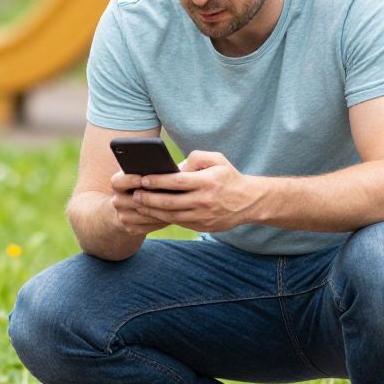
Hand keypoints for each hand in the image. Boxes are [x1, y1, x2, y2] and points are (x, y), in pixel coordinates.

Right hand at [108, 168, 172, 237]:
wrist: (128, 209)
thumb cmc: (143, 186)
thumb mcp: (142, 176)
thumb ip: (151, 170)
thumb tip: (173, 166)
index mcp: (118, 184)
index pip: (118, 181)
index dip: (131, 180)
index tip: (144, 178)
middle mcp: (117, 201)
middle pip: (135, 200)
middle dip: (153, 197)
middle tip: (172, 193)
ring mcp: (123, 217)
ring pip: (144, 214)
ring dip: (161, 210)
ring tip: (178, 204)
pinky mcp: (131, 230)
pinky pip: (149, 226)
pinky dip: (162, 221)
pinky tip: (174, 215)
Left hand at [131, 150, 258, 233]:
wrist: (249, 201)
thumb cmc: (228, 176)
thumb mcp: (217, 159)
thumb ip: (196, 157)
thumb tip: (177, 166)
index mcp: (207, 182)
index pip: (177, 182)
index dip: (157, 181)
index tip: (142, 179)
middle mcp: (205, 200)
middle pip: (170, 202)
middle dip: (149, 198)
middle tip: (135, 195)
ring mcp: (204, 216)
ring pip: (172, 216)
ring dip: (153, 211)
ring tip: (140, 204)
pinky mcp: (203, 227)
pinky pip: (179, 223)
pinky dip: (164, 218)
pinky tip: (153, 213)